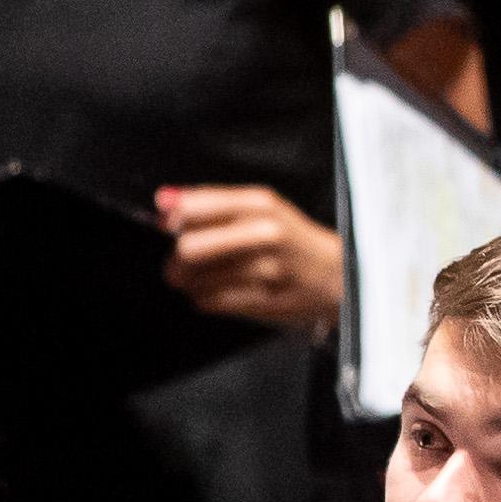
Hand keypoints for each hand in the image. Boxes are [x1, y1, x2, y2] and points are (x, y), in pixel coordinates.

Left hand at [159, 185, 346, 332]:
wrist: (337, 274)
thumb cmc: (292, 240)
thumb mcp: (260, 208)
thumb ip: (211, 202)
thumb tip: (163, 199)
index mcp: (260, 203)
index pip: (194, 207)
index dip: (173, 220)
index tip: (172, 227)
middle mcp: (264, 233)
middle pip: (188, 248)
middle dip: (176, 261)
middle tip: (180, 264)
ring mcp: (266, 269)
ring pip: (196, 280)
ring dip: (191, 283)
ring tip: (205, 279)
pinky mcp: (265, 299)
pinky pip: (211, 302)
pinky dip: (205, 299)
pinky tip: (218, 293)